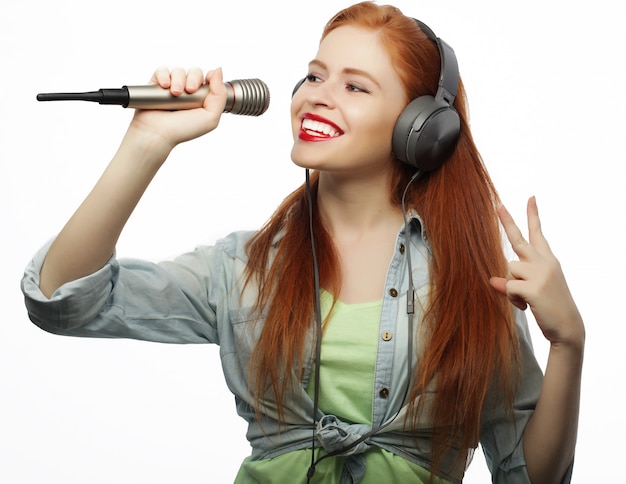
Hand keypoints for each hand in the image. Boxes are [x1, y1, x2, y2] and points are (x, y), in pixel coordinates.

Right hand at [128, 67, 227, 150]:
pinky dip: (164, 75)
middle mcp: (188, 93)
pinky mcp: (157, 85)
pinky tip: (164, 86)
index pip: (210, 80)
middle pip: (195, 73)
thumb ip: (220, 95)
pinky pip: (162, 71)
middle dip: (194, 79)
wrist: (158, 133)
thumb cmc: (183, 129)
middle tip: (190, 90)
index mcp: (202, 100)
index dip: (210, 78)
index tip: (208, 80)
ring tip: (175, 93)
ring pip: (179, 71)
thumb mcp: (211, 117)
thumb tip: (218, 70)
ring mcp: (172, 88)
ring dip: (179, 79)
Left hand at [490, 197, 583, 347]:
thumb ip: (513, 282)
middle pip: (519, 240)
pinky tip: (525, 306)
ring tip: (526, 299)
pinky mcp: (533, 287)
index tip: (530, 198)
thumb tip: (492, 281)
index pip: (539, 234)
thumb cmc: (550, 307)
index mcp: (548, 260)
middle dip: (507, 221)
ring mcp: (540, 274)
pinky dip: (512, 299)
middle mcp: (545, 263)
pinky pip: (508, 287)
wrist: (568, 328)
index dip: (533, 216)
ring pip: (509, 270)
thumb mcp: (533, 290)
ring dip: (512, 287)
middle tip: (498, 204)